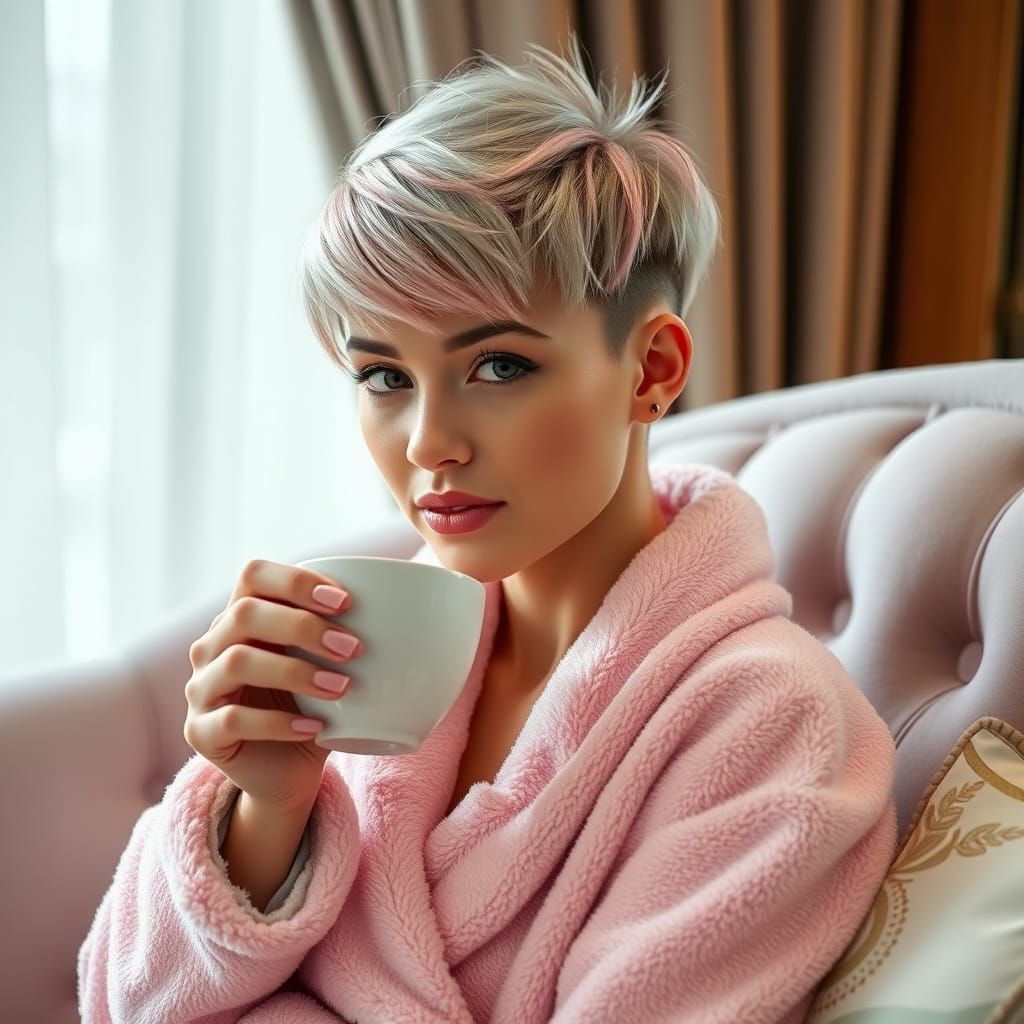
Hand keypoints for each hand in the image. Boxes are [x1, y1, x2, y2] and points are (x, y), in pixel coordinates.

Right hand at [183, 559, 361, 810]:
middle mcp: (213, 646)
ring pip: (238, 662)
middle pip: (245, 613)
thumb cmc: (316, 707)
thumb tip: (411, 611)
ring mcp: (201, 688)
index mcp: (242, 617)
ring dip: (297, 671)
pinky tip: (315, 728)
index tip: (346, 602)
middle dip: (304, 625)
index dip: (296, 581)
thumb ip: (349, 634)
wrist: (290, 772)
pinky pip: (233, 719)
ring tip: (341, 688)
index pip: (252, 574)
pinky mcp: (201, 732)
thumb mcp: (331, 666)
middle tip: (353, 649)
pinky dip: (280, 722)